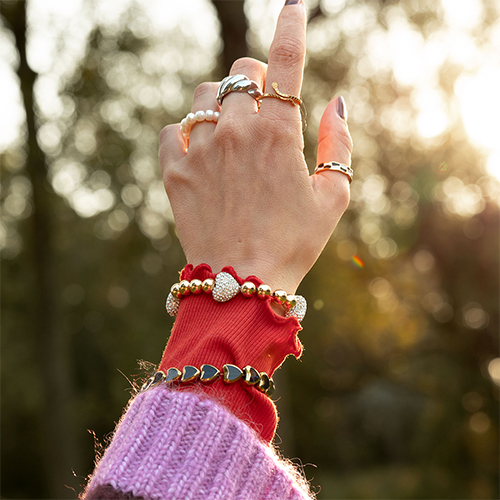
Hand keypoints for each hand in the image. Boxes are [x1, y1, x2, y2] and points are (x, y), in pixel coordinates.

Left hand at [159, 0, 351, 292]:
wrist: (243, 281)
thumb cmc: (293, 243)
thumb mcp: (332, 197)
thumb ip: (337, 145)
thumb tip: (335, 104)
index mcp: (278, 133)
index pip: (286, 62)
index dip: (291, 26)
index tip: (293, 3)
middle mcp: (236, 131)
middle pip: (241, 71)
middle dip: (255, 80)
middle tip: (263, 106)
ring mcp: (201, 149)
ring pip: (205, 95)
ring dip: (221, 103)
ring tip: (232, 133)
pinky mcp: (175, 171)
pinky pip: (173, 130)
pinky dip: (187, 133)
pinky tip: (201, 153)